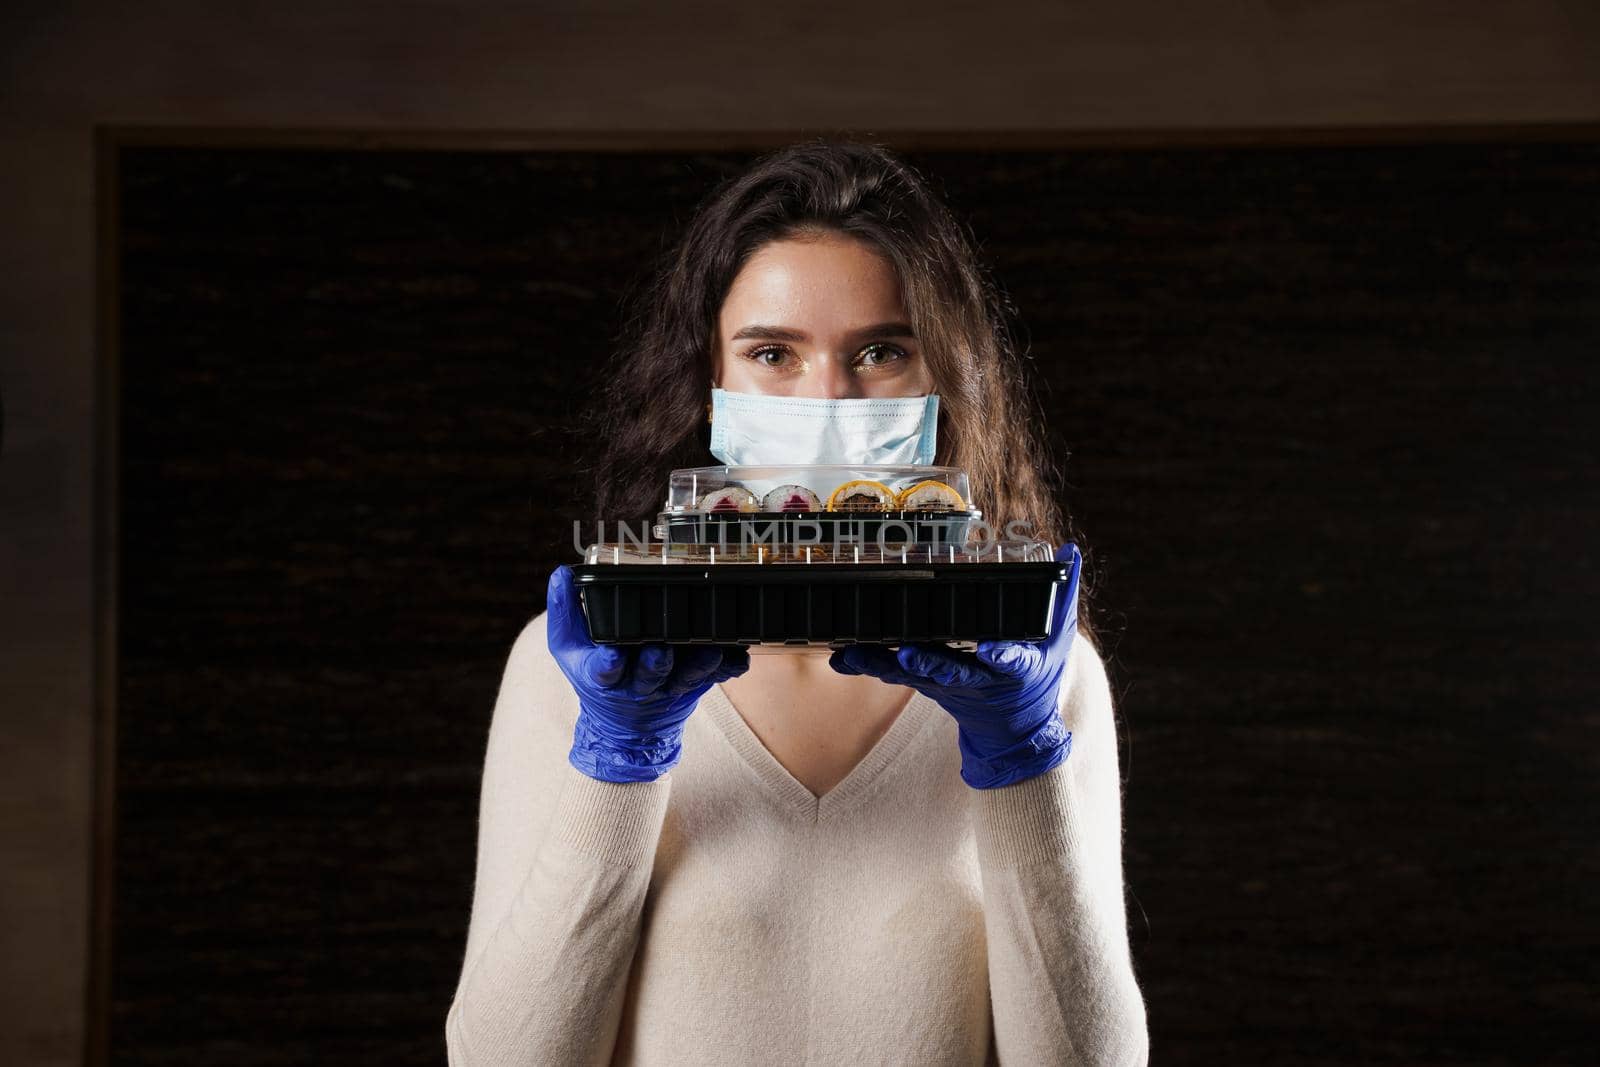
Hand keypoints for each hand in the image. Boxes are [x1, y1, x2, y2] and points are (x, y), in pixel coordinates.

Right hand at [547, 564, 750, 782]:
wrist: (625, 729)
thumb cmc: (595, 677)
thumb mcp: (569, 650)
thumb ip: (564, 613)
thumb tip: (560, 574)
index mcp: (604, 676)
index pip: (603, 671)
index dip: (609, 663)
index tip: (614, 652)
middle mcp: (638, 686)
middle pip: (649, 674)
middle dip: (656, 663)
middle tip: (662, 649)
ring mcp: (670, 688)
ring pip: (687, 677)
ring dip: (699, 664)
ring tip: (710, 650)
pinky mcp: (695, 686)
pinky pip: (715, 678)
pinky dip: (727, 667)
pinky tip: (738, 655)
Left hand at [829, 542, 1081, 788]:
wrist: (1016, 732)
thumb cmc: (1039, 678)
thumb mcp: (1059, 640)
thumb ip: (1062, 596)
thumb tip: (1070, 550)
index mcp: (1016, 668)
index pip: (1012, 660)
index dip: (1002, 654)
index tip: (990, 650)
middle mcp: (979, 679)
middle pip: (951, 670)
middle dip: (928, 663)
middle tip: (905, 654)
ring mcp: (950, 685)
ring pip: (916, 674)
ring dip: (884, 664)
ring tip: (854, 654)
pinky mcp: (927, 686)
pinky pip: (896, 675)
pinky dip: (870, 665)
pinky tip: (843, 657)